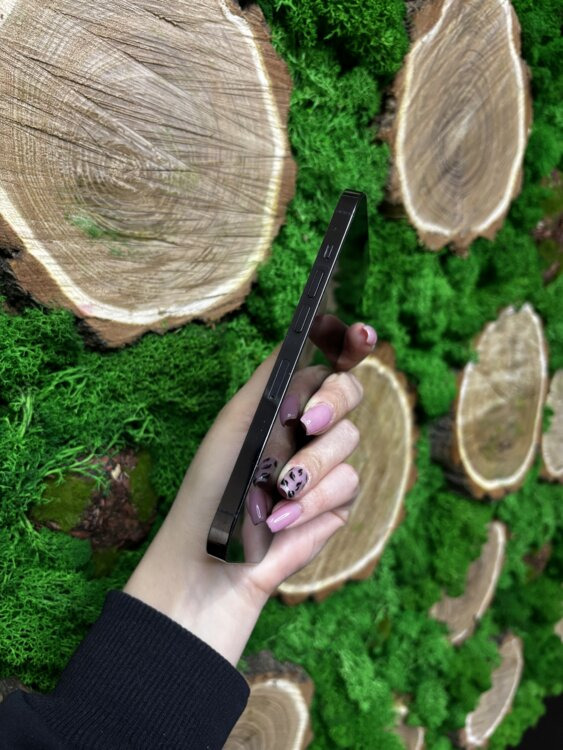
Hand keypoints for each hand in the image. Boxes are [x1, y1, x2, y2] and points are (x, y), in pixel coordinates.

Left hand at [124, 319, 376, 664]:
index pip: (326, 367)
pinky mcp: (333, 510)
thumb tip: (300, 335)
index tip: (360, 332)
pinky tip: (281, 521)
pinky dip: (312, 505)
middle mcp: (308, 433)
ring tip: (274, 495)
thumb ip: (270, 380)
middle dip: (330, 406)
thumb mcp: (235, 424)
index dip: (350, 345)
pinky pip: (346, 490)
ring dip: (308, 471)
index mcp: (284, 407)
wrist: (207, 561)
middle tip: (304, 423)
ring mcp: (324, 471)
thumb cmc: (210, 487)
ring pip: (348, 447)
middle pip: (348, 396)